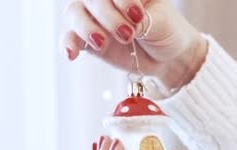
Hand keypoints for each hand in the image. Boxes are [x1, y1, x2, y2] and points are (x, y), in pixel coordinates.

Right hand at [62, 0, 206, 91]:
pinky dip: (68, 45)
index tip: (137, 15)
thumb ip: (143, 20)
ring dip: (87, 28)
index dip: (121, 0)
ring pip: (74, 13)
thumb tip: (125, 25)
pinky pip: (69, 38)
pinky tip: (71, 55)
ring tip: (102, 43)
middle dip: (107, 16)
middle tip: (127, 34)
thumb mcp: (161, 22)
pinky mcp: (87, 40)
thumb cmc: (167, 31)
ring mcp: (95, 18)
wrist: (167, 57)